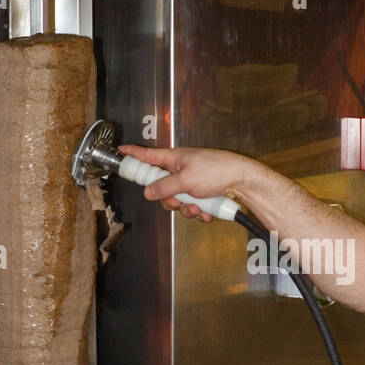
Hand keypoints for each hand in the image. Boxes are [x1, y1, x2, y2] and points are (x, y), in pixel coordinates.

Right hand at [117, 145, 250, 221]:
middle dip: (168, 200)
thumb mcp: (185, 180)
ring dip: (186, 209)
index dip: (134, 154)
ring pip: (178, 201)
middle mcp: (182, 170)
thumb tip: (148, 192)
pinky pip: (193, 207)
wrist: (243, 182)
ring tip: (196, 208)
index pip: (149, 155)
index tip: (121, 151)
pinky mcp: (203, 194)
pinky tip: (206, 212)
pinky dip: (199, 212)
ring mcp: (193, 183)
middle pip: (162, 187)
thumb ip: (164, 187)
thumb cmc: (217, 171)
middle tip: (176, 201)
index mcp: (175, 159)